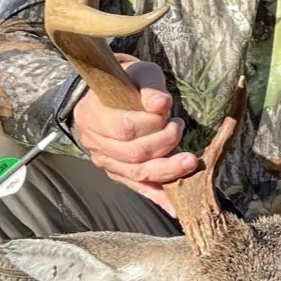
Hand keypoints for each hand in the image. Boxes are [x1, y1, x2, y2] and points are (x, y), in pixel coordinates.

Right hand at [71, 58, 198, 214]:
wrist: (111, 98)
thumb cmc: (127, 83)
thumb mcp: (139, 74)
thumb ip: (150, 86)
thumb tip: (161, 105)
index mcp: (92, 114)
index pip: (124, 128)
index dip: (151, 124)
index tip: (167, 112)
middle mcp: (94, 142)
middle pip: (133, 154)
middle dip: (164, 145)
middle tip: (180, 128)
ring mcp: (104, 161)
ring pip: (137, 174)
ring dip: (167, 170)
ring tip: (189, 161)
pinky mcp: (117, 173)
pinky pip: (138, 188)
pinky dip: (158, 197)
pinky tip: (175, 207)